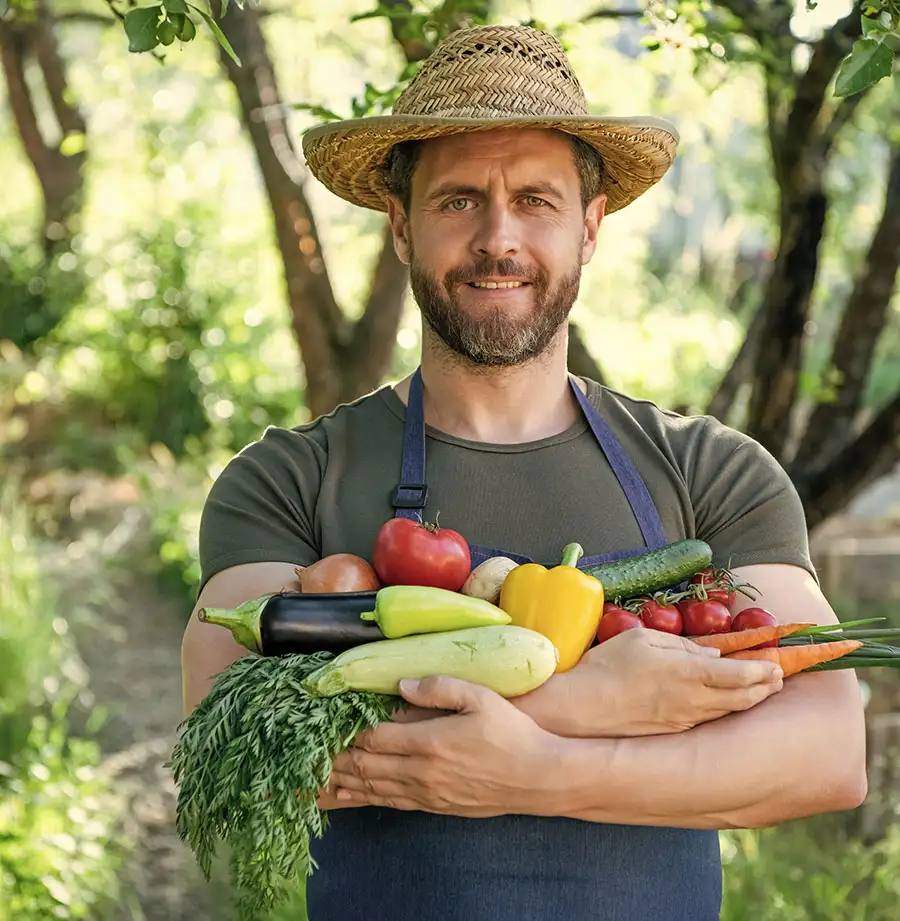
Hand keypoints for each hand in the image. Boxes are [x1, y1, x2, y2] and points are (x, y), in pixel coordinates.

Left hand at [327, 675, 560, 816]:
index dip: (350, 731)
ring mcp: (428, 794)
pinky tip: (352, 796)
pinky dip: (366, 798)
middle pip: (368, 766)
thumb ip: (440, 687)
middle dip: (338, 757)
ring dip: (346, 781)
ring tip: (319, 775)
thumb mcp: (480, 698)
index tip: (329, 722)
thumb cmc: (511, 734)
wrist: (538, 778)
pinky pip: (392, 803)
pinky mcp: (436, 807)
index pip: (375, 738)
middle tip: (311, 751)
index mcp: (429, 743)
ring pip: (375, 788)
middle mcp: (422, 773)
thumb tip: (403, 684)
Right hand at [513, 628, 783, 737]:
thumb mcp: (642, 638)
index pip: (739, 674)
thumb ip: (681, 644)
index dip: (763, 670)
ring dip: (749, 701)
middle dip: (765, 687)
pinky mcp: (673, 731)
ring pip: (728, 712)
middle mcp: (693, 700)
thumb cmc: (608, 665)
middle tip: (779, 677)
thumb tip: (710, 654)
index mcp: (688, 672)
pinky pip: (708, 719)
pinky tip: (725, 703)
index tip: (777, 663)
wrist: (583, 709)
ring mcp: (684, 719)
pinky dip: (725, 710)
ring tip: (762, 690)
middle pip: (743, 698)